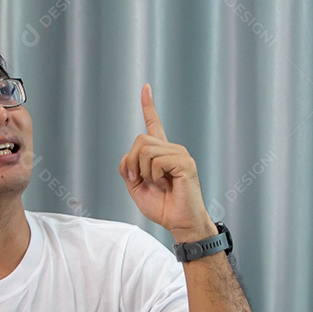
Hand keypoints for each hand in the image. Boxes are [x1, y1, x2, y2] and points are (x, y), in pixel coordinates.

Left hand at [119, 84, 215, 242]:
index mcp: (162, 154)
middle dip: (131, 162)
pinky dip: (153, 175)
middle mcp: (172, 149)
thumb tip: (127, 156)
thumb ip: (128, 170)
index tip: (145, 87)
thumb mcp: (137, 188)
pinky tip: (165, 184)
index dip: (149, 106)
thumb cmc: (163, 208)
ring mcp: (180, 154)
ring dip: (142, 171)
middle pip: (140, 139)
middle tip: (137, 180)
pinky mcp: (185, 163)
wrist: (180, 224)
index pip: (154, 125)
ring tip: (156, 184)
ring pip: (146, 149)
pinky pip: (157, 160)